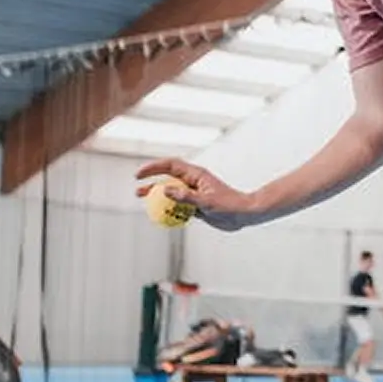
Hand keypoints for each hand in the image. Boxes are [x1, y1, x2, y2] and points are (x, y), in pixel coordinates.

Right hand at [135, 158, 256, 232]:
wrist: (244, 215)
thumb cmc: (229, 205)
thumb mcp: (206, 201)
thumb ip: (186, 196)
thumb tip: (165, 190)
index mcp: (196, 175)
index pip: (170, 165)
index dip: (153, 167)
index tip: (140, 175)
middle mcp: (193, 182)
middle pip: (167, 179)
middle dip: (151, 183)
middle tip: (137, 191)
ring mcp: (194, 194)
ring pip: (171, 193)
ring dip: (157, 197)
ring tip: (143, 200)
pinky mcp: (197, 206)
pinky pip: (178, 206)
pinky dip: (168, 209)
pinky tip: (160, 216)